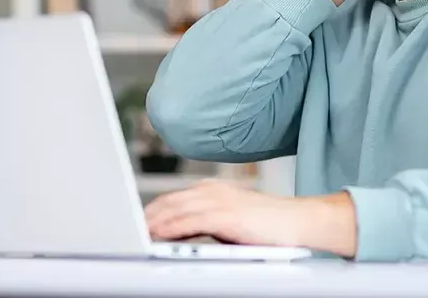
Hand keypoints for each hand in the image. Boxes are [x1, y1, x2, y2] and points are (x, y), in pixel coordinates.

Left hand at [144, 179, 357, 256]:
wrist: (301, 222)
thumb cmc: (269, 227)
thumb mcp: (230, 221)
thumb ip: (203, 224)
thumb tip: (175, 236)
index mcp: (211, 191)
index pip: (170, 199)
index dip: (149, 212)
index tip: (132, 225)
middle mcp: (212, 191)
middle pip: (167, 202)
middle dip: (144, 218)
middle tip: (125, 233)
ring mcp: (220, 202)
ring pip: (174, 210)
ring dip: (151, 224)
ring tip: (134, 236)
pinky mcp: (228, 216)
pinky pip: (190, 222)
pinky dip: (170, 229)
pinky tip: (157, 237)